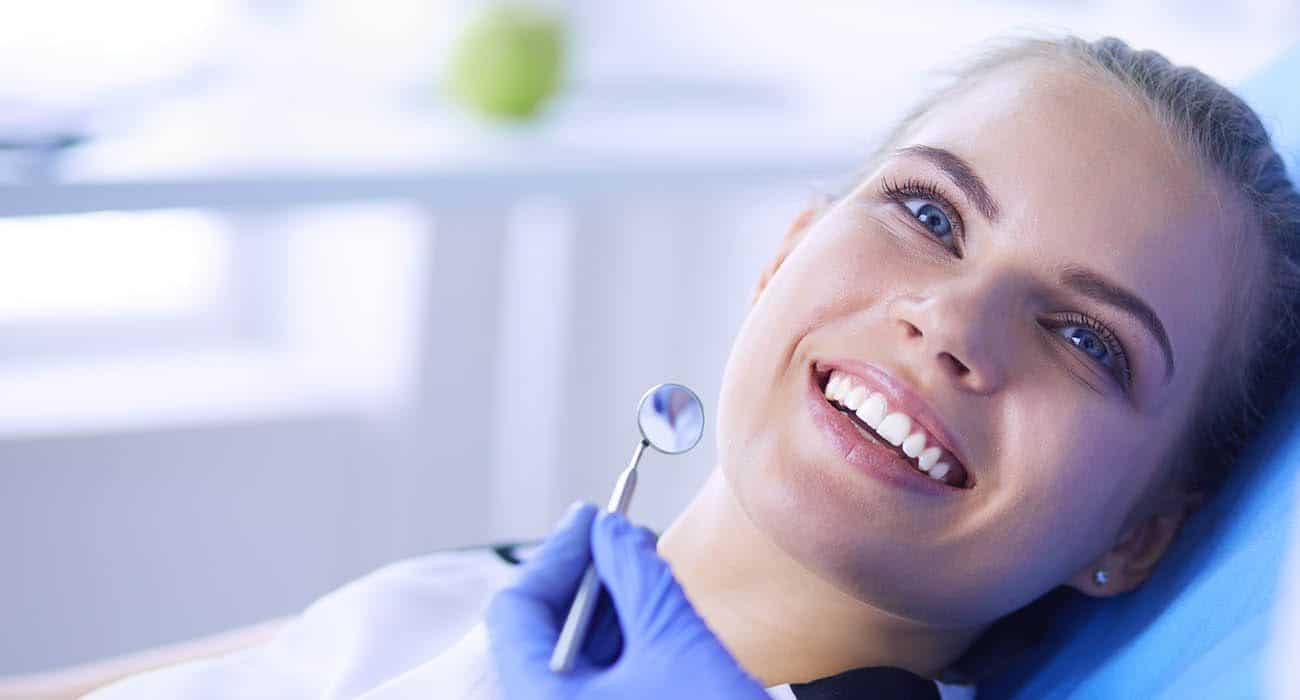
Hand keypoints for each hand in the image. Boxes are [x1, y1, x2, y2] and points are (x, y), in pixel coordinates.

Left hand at [485, 502, 769, 699]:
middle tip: (620, 537)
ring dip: (605, 611)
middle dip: (584, 578)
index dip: (557, 553)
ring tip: (642, 570)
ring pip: (568, 661)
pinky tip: (649, 617)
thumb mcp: (674, 643)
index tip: (593, 517)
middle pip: (539, 633)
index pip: (516, 609)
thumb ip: (635, 574)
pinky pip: (593, 685)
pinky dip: (618, 648)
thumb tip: (610, 531)